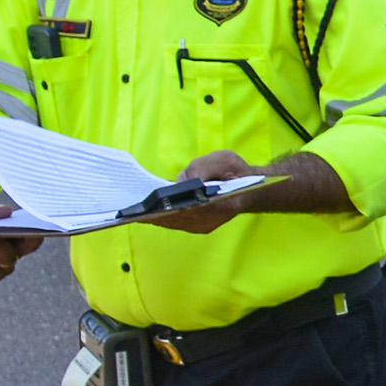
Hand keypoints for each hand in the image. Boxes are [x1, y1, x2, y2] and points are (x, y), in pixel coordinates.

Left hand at [147, 150, 270, 232]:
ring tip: (137, 211)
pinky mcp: (200, 226)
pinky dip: (163, 219)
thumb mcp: (223, 159)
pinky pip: (177, 223)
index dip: (168, 210)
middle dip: (156, 215)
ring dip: (156, 218)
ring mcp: (205, 225)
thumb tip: (180, 181)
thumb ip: (202, 167)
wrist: (250, 188)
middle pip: (179, 219)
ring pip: (176, 224)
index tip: (150, 208)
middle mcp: (212, 218)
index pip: (191, 209)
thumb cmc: (236, 172)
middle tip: (135, 210)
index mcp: (222, 203)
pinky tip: (149, 212)